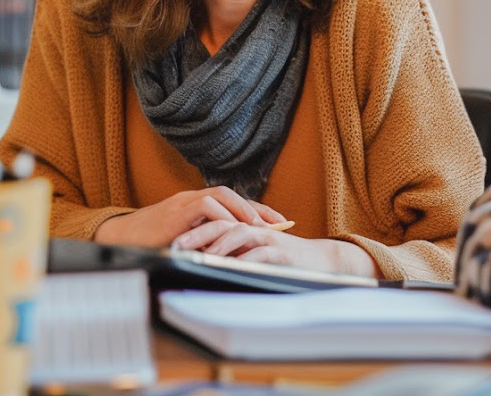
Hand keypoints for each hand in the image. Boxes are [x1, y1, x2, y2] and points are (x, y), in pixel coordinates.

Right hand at [93, 186, 285, 247]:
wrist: (119, 240)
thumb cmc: (151, 244)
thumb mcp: (185, 243)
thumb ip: (206, 244)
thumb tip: (234, 257)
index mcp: (196, 205)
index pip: (232, 202)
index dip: (257, 210)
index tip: (279, 222)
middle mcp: (191, 199)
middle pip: (230, 194)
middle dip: (256, 207)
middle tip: (277, 223)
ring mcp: (182, 203)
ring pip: (219, 195)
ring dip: (241, 210)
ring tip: (257, 226)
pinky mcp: (174, 212)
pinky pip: (203, 205)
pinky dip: (220, 215)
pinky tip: (232, 228)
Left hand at [172, 221, 380, 276]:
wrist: (318, 261)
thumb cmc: (282, 261)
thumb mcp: (253, 256)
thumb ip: (232, 256)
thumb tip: (202, 266)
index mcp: (244, 229)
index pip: (215, 223)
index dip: (193, 231)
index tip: (172, 243)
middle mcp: (254, 229)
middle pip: (223, 223)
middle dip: (198, 234)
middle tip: (178, 245)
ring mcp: (268, 239)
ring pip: (240, 233)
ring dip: (220, 244)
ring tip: (203, 256)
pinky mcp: (282, 252)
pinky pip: (262, 253)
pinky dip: (247, 259)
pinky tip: (234, 267)